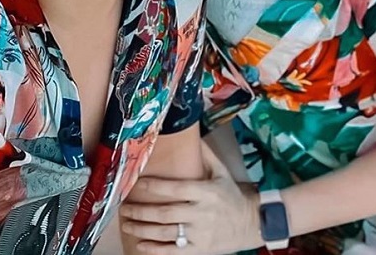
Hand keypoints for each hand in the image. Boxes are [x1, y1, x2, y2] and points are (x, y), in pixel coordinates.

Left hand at [120, 143, 263, 254]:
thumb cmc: (232, 194)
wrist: (251, 222)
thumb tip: (189, 132)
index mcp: (206, 192)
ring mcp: (200, 234)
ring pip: (166, 234)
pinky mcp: (200, 250)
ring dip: (143, 229)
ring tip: (127, 223)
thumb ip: (204, 154)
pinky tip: (141, 244)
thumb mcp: (221, 171)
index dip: (155, 186)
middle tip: (125, 207)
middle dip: (142, 211)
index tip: (137, 183)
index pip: (176, 189)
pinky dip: (155, 250)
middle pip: (166, 213)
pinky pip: (174, 252)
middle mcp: (202, 214)